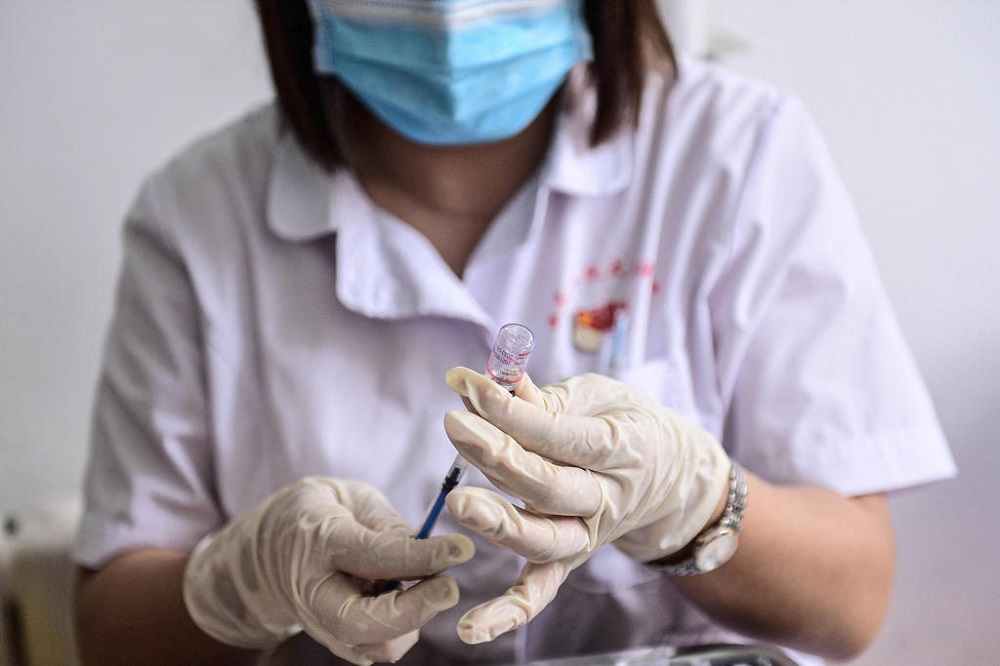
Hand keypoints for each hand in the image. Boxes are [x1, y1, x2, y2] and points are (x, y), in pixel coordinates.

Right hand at [183, 477, 474, 664]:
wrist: (268, 552)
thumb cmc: (318, 514)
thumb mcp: (349, 498)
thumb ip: (387, 525)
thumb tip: (431, 553)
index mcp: (318, 541)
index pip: (374, 555)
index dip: (423, 556)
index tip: (463, 549)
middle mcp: (315, 592)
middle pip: (365, 623)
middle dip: (415, 611)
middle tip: (449, 587)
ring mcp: (321, 624)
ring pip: (375, 645)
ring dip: (413, 621)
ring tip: (427, 584)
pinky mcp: (336, 641)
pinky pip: (378, 648)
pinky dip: (404, 629)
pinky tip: (408, 598)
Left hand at [442, 368, 730, 643]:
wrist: (671, 478)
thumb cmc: (625, 425)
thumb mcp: (596, 395)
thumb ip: (541, 393)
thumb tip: (487, 379)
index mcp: (619, 449)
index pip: (558, 433)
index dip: (510, 410)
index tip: (468, 385)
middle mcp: (606, 499)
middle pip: (548, 485)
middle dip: (497, 455)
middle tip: (455, 425)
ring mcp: (588, 535)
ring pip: (544, 540)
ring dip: (500, 523)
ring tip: (459, 502)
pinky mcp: (570, 559)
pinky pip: (541, 592)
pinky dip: (509, 613)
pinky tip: (471, 630)